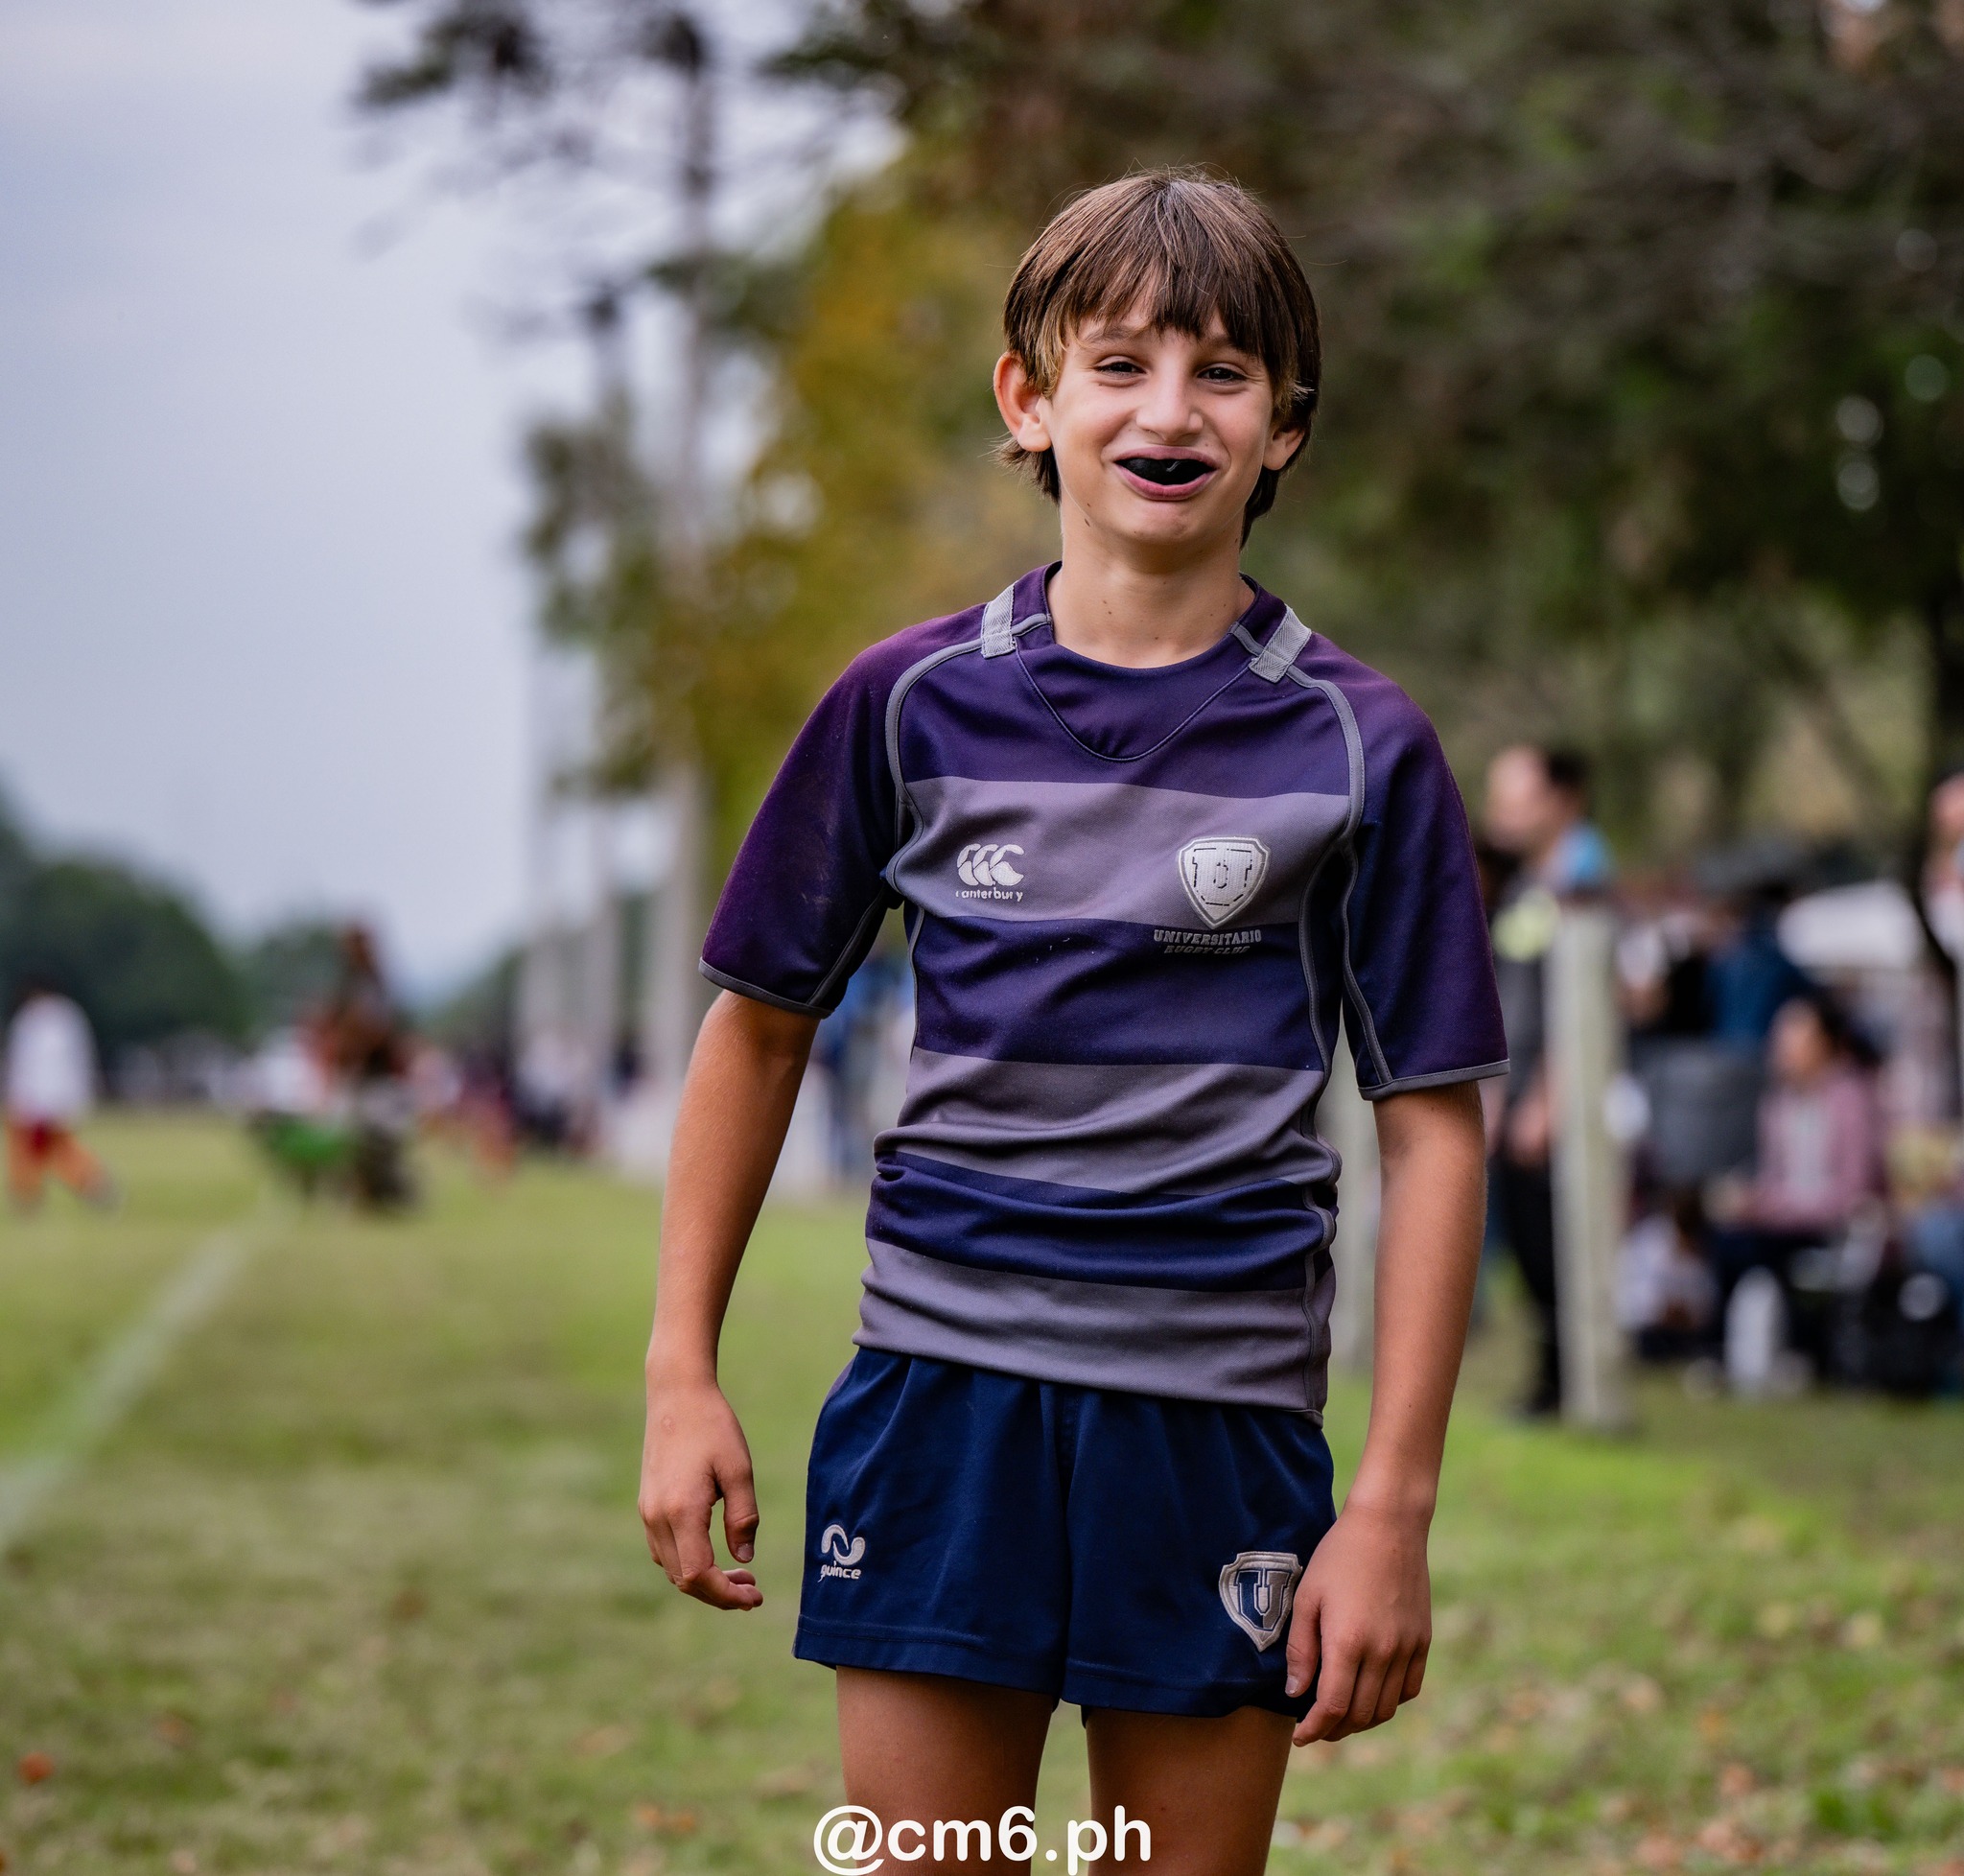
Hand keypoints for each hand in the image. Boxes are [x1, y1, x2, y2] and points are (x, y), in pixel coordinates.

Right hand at [639, 1377, 762, 1609]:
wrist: (676, 1394)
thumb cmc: (713, 1426)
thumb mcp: (739, 1469)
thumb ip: (743, 1518)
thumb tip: (745, 1559)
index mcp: (681, 1511)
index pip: (699, 1575)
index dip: (726, 1595)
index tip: (755, 1597)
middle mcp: (657, 1518)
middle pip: (683, 1579)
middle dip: (718, 1593)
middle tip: (753, 1591)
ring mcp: (647, 1512)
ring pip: (672, 1568)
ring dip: (703, 1580)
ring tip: (740, 1575)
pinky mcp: (647, 1504)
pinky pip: (664, 1550)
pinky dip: (688, 1563)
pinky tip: (713, 1552)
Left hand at [1286, 1501, 1430, 1744]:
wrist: (1388, 1526)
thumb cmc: (1339, 1556)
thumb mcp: (1308, 1597)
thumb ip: (1301, 1649)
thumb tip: (1297, 1694)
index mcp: (1348, 1641)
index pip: (1333, 1707)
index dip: (1314, 1729)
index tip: (1299, 1737)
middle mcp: (1382, 1651)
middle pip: (1361, 1714)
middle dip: (1335, 1729)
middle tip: (1316, 1727)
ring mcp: (1407, 1648)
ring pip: (1387, 1708)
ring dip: (1362, 1721)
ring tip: (1341, 1715)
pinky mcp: (1422, 1641)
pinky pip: (1409, 1689)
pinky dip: (1390, 1701)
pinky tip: (1371, 1693)